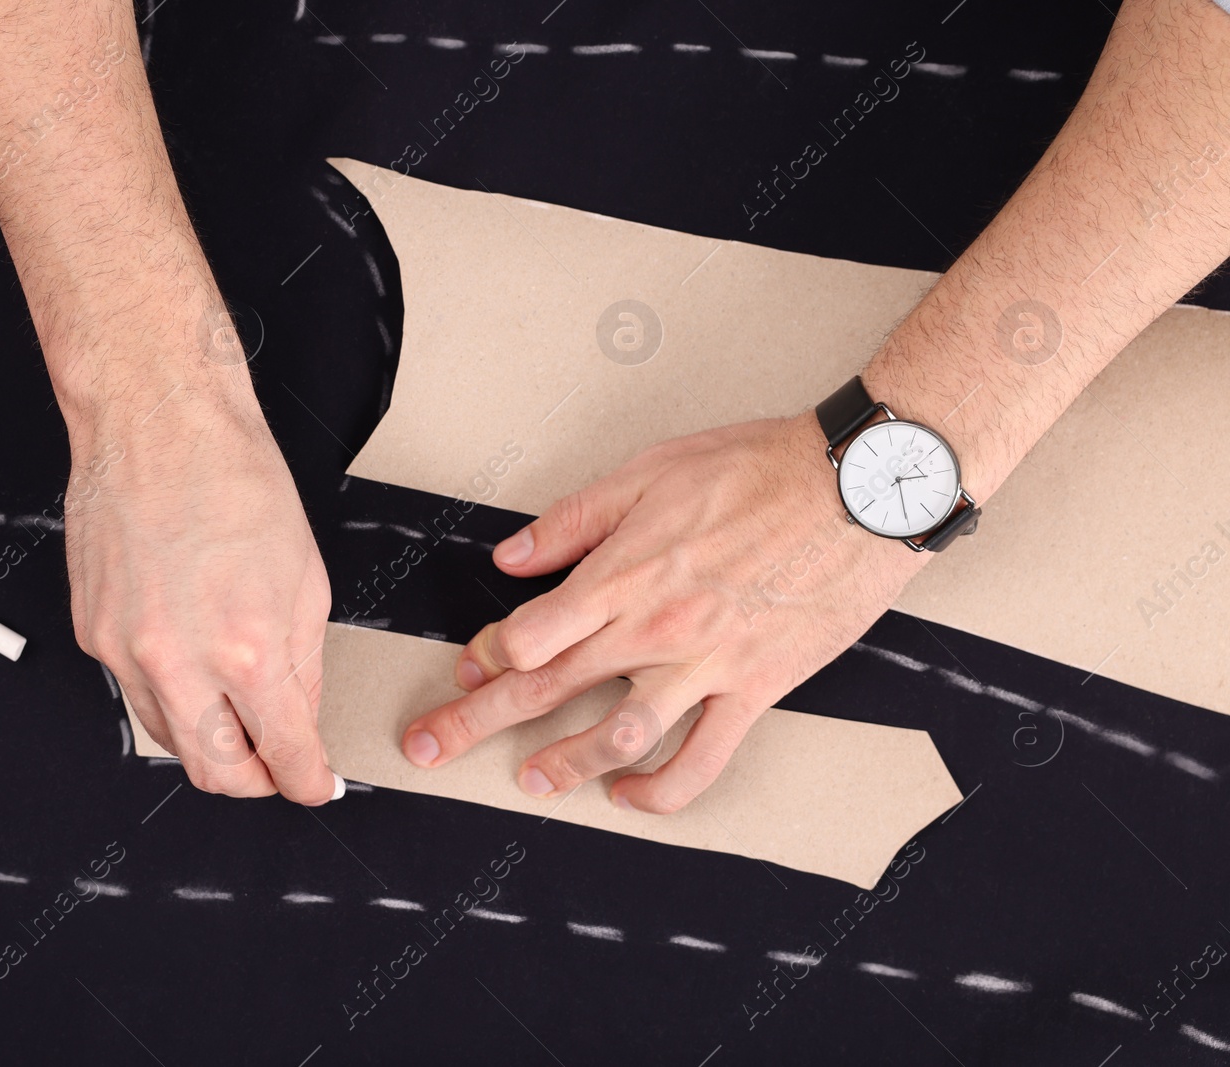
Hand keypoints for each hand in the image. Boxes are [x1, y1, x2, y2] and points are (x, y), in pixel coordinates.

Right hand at [64, 341, 336, 804]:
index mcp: (247, 647)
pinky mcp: (94, 635)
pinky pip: (135, 694)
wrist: (158, 424)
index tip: (315, 784)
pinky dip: (171, 696)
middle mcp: (179, 661)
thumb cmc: (235, 479)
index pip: (284, 754)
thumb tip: (299, 718)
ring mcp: (126, 653)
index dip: (307, 781)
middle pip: (216, 774)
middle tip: (276, 767)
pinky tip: (193, 663)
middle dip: (255, 782)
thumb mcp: (307, 576)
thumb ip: (304, 663)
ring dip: (210, 745)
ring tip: (238, 716)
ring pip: (170, 742)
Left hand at [399, 411, 929, 813]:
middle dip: (476, 720)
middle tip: (427, 748)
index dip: (487, 653)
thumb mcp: (652, 471)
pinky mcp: (757, 689)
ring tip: (529, 781)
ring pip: (618, 736)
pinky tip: (630, 795)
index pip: (531, 633)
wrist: (860, 487)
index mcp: (624, 573)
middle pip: (549, 688)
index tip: (466, 666)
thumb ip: (574, 520)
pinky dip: (662, 791)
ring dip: (564, 765)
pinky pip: (703, 759)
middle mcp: (656, 628)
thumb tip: (509, 557)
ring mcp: (707, 665)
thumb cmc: (761, 469)